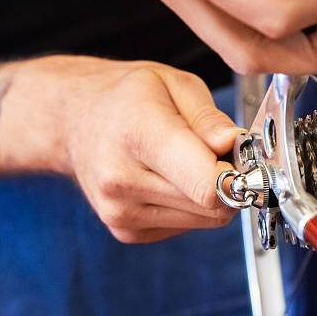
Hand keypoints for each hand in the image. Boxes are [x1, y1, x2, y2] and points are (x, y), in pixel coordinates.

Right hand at [0, 57, 238, 242]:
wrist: (72, 121)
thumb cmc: (125, 97)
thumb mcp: (173, 84)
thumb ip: (209, 118)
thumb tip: (236, 146)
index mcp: (139, 135)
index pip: (207, 184)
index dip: (239, 175)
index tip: (244, 158)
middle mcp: (123, 181)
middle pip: (213, 206)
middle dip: (230, 181)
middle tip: (219, 153)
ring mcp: (121, 212)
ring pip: (206, 220)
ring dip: (212, 195)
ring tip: (190, 162)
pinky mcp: (126, 231)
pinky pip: (188, 226)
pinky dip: (192, 205)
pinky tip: (172, 178)